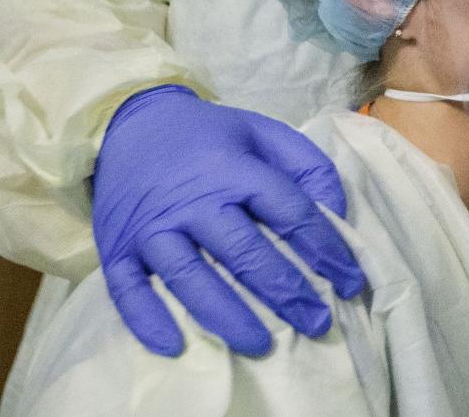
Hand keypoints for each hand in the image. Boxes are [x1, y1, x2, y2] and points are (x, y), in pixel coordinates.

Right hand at [93, 84, 365, 356]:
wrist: (130, 122)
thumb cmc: (209, 137)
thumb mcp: (264, 133)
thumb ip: (307, 166)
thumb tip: (336, 215)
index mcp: (233, 168)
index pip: (289, 213)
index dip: (325, 250)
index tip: (351, 282)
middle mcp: (193, 200)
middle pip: (244, 253)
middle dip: (286, 293)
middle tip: (317, 323)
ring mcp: (152, 227)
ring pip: (190, 278)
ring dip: (228, 315)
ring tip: (261, 345)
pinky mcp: (117, 247)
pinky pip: (127, 290)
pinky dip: (147, 320)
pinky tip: (175, 345)